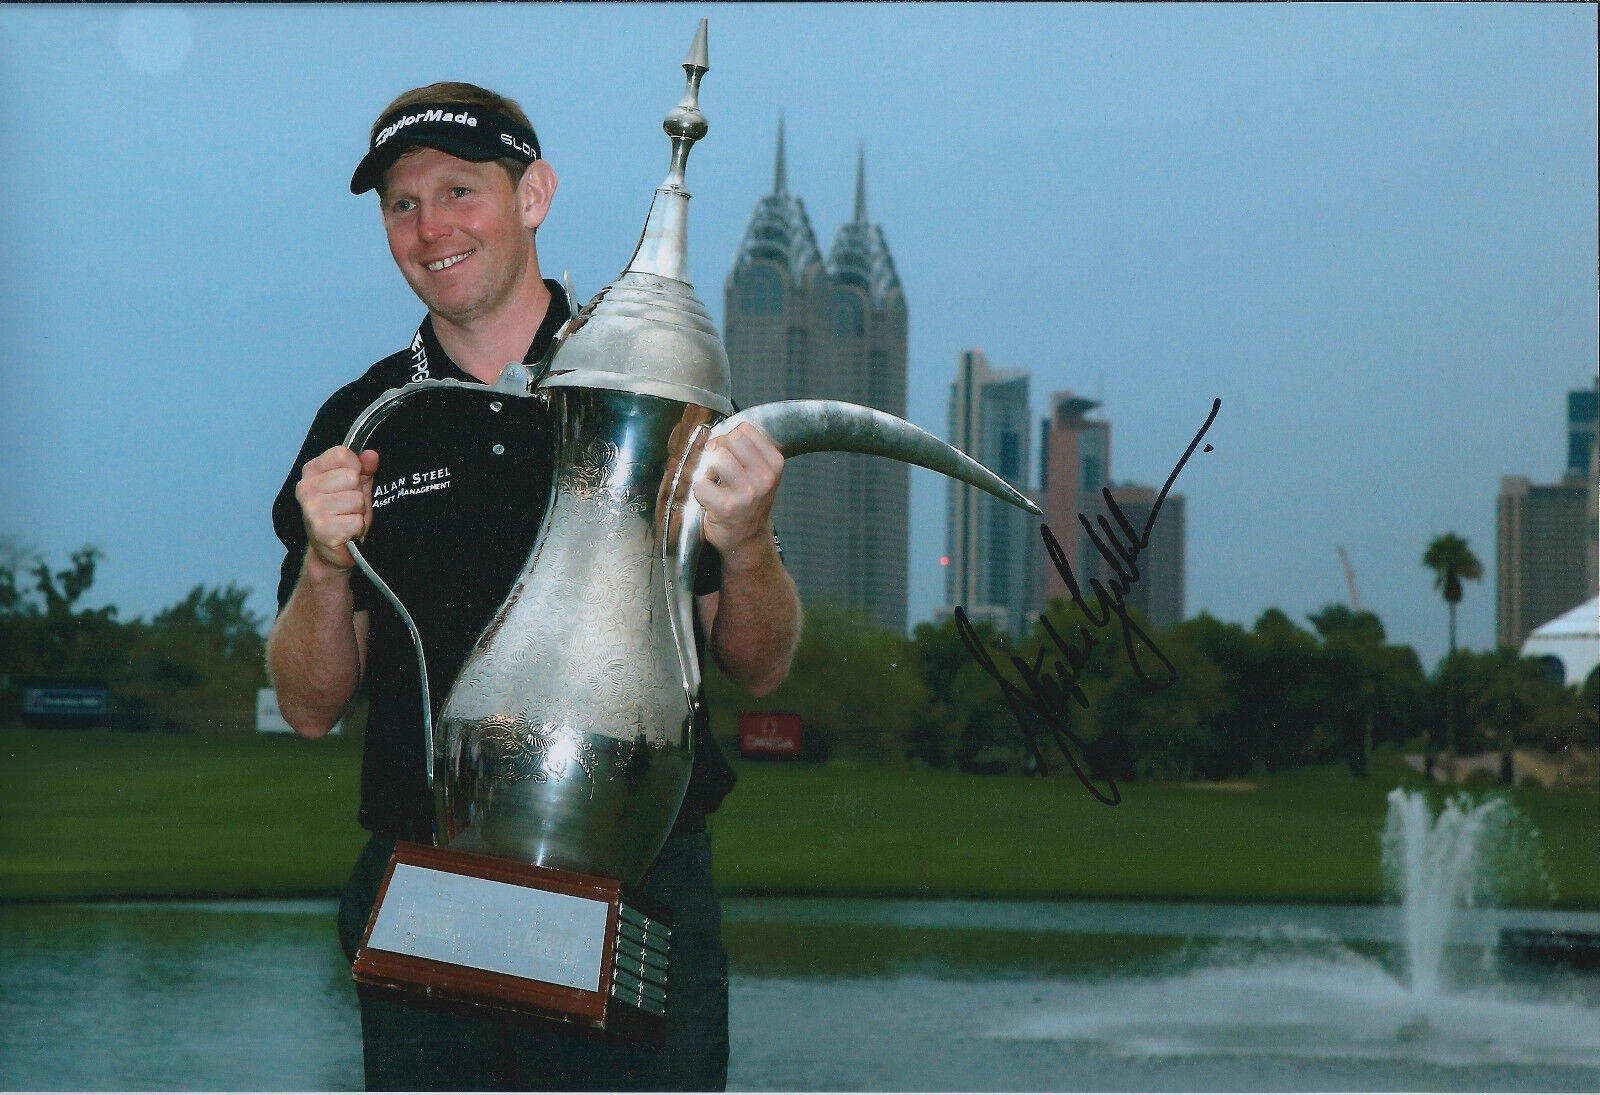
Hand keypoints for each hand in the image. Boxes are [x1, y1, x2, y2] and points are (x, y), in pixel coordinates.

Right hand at [295, 446, 379, 572]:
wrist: (331, 550)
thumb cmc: (342, 515)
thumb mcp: (356, 487)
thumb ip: (365, 468)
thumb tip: (371, 455)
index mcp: (312, 471)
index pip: (342, 454)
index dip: (356, 467)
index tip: (351, 482)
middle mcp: (306, 488)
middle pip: (351, 476)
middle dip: (358, 493)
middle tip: (348, 506)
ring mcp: (312, 509)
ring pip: (356, 499)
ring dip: (358, 512)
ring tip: (347, 518)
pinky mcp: (321, 529)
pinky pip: (356, 521)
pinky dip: (357, 528)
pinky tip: (346, 531)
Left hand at [692, 423, 782, 562]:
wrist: (747, 538)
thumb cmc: (749, 503)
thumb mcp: (761, 473)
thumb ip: (748, 449)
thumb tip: (720, 433)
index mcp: (774, 464)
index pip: (745, 429)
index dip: (731, 438)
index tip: (730, 453)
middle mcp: (764, 477)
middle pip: (730, 440)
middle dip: (718, 451)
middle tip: (719, 469)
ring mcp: (746, 492)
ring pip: (716, 457)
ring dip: (709, 470)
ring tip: (716, 484)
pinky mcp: (725, 506)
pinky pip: (701, 482)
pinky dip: (700, 490)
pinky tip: (711, 499)